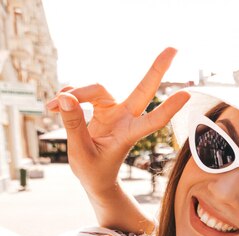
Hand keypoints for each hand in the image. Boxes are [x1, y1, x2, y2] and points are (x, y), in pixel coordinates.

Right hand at [46, 47, 189, 196]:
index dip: (168, 108)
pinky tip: (52, 108)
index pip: (153, 120)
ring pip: (97, 89)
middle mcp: (125, 119)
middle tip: (174, 49)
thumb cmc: (95, 171)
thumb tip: (65, 96)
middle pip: (143, 89)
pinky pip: (83, 94)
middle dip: (157, 69)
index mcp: (129, 134)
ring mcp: (115, 112)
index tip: (186, 94)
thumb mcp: (81, 152)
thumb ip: (74, 124)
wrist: (95, 179)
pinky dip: (67, 97)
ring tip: (49, 108)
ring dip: (75, 93)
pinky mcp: (102, 109)